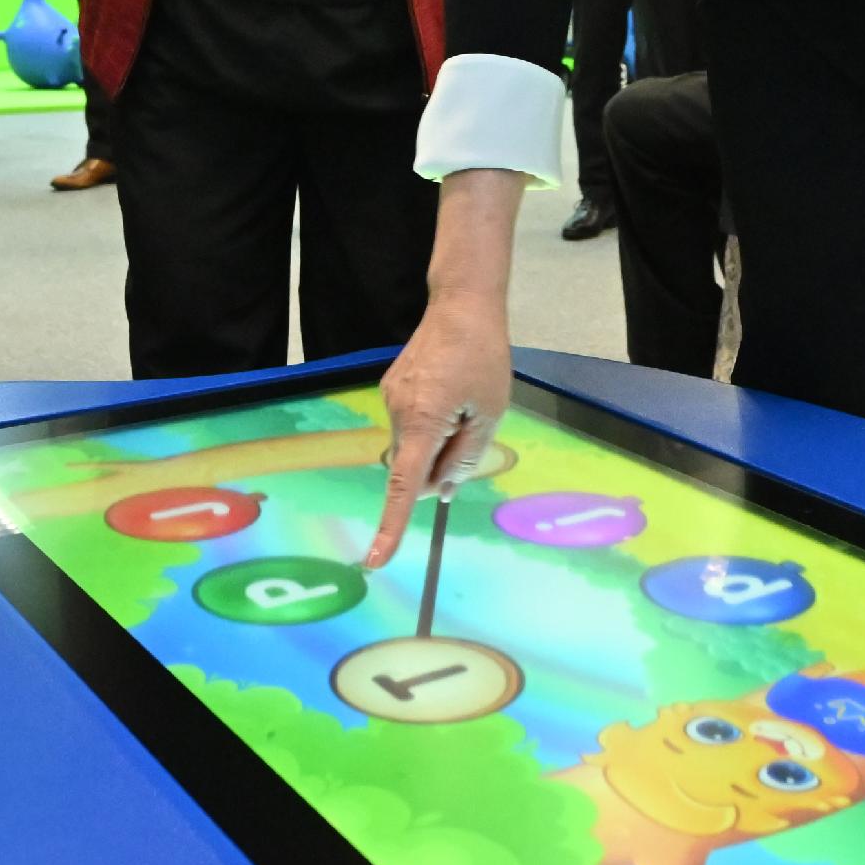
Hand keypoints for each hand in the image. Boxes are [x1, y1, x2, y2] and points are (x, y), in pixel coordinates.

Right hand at [363, 169, 530, 569]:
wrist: (461, 305)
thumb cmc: (483, 359)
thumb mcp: (489, 413)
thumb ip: (464, 458)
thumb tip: (440, 491)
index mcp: (423, 422)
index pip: (402, 486)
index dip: (391, 526)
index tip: (375, 559)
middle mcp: (397, 412)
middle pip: (410, 464)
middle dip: (435, 466)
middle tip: (470, 430)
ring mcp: (390, 397)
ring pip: (410, 443)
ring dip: (434, 440)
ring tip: (463, 401)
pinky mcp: (391, 386)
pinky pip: (408, 422)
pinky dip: (427, 423)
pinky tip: (449, 391)